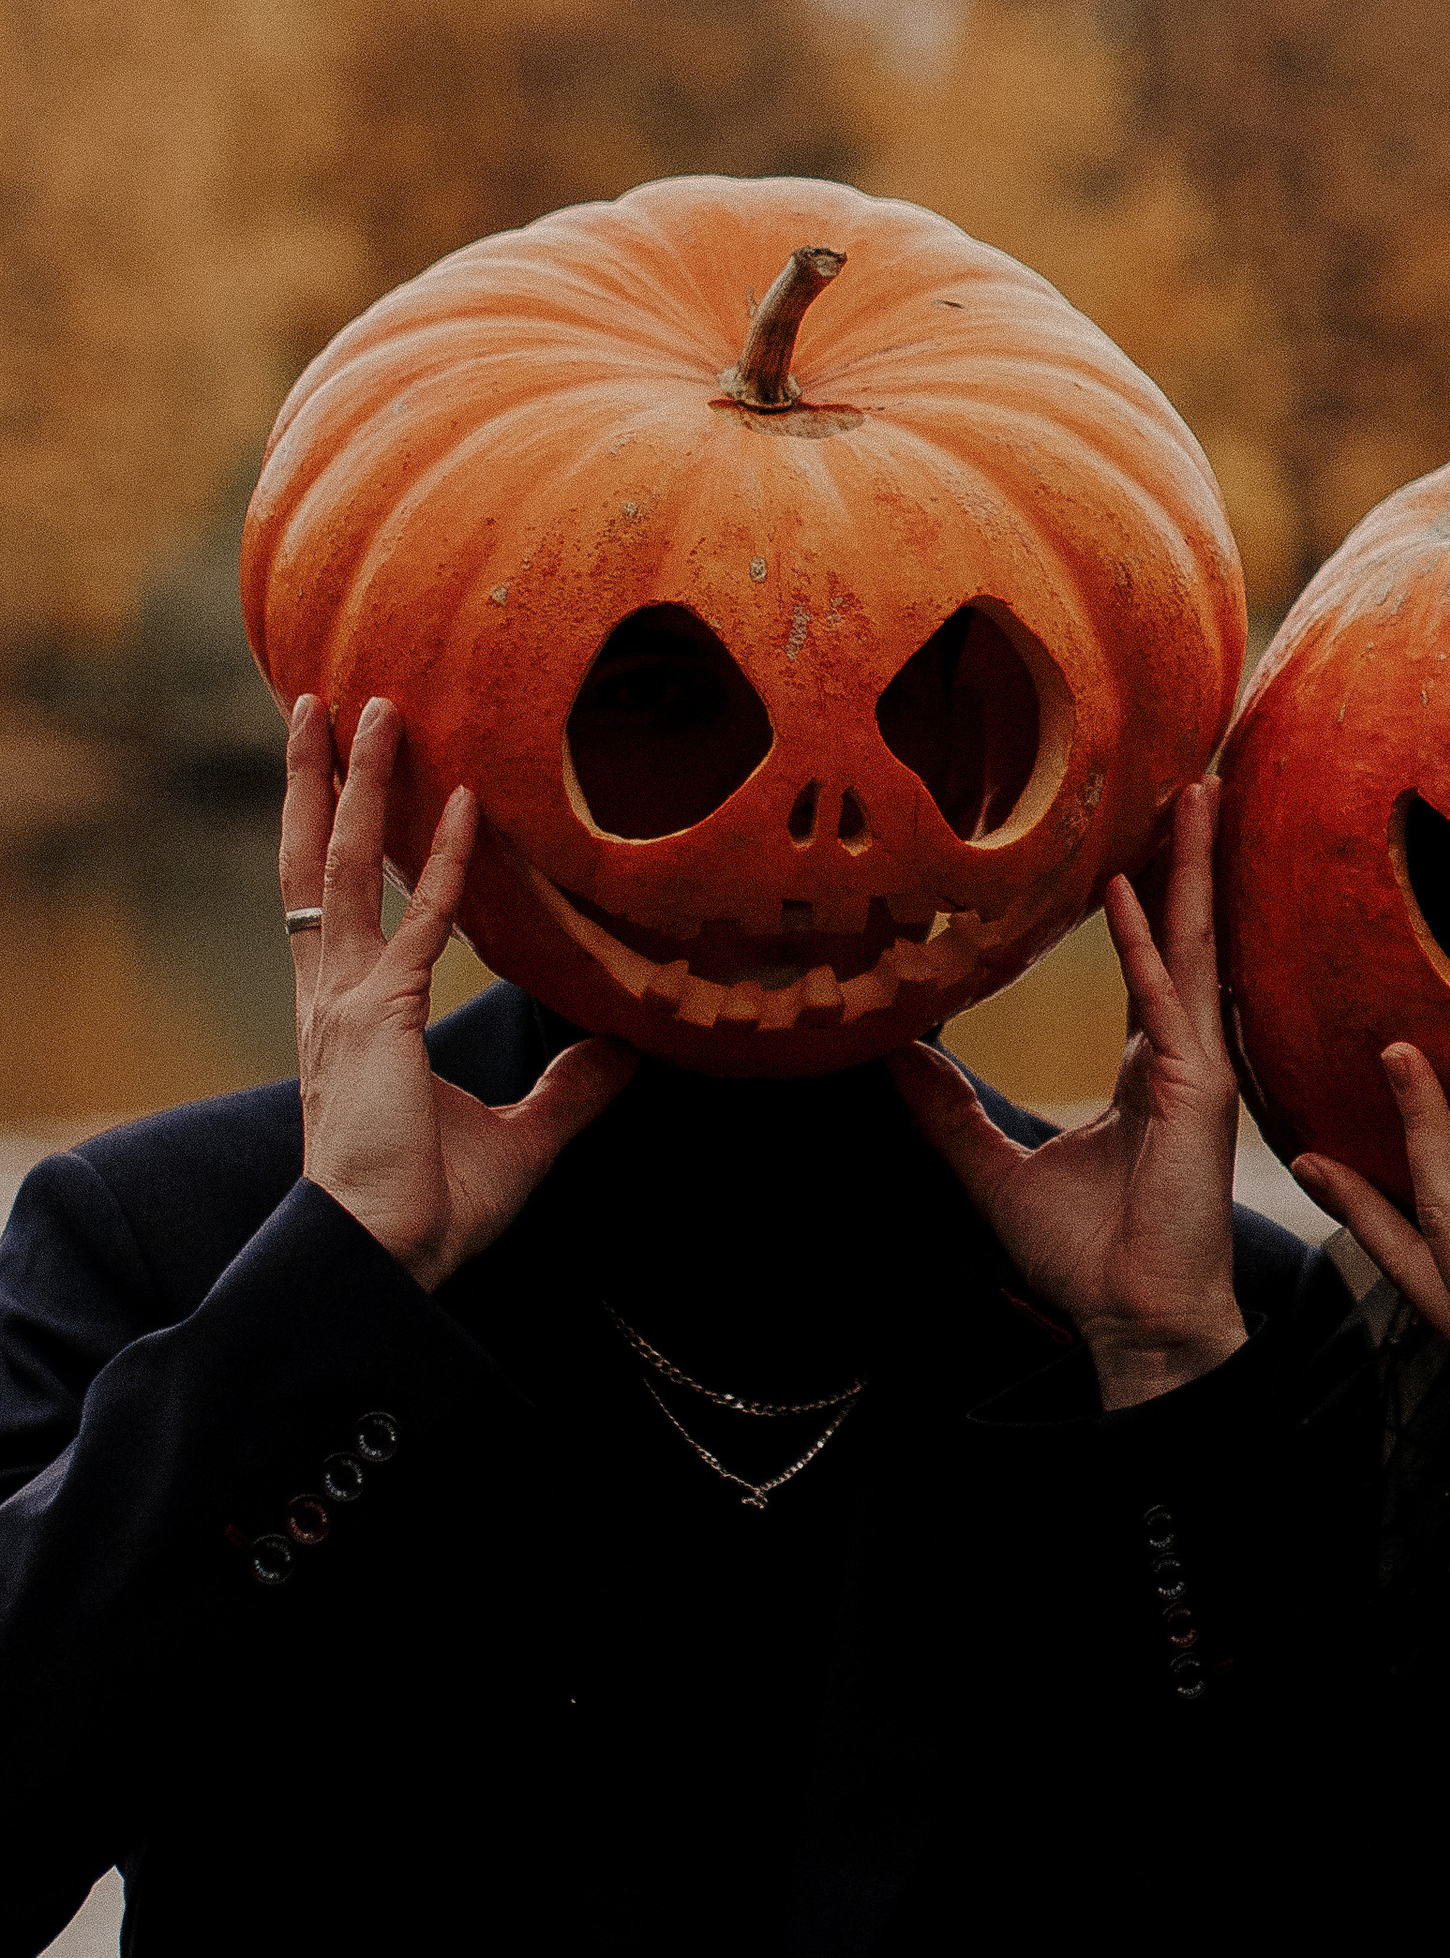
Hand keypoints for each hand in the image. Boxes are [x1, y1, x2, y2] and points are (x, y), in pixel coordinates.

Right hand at [286, 694, 635, 1290]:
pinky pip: (420, 925)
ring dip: (357, 781)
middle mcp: (333, 993)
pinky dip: (442, 862)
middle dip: (320, 775)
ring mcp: (346, 1002)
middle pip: (316, 859)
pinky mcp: (379, 1019)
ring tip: (366, 704)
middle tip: (328, 697)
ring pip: (341, 867)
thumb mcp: (522, 1137)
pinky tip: (463, 804)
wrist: (386, 1259)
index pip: (336, 897)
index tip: (341, 763)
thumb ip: (568, 1088)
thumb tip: (625, 1051)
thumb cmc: (430, 1210)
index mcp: (348, 1012)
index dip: (334, 827)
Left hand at [887, 780, 1246, 1408]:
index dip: (1149, 890)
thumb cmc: (1086, 1258)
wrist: (1136, 1323)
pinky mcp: (1198, 1092)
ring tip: (1199, 789)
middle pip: (1183, 928)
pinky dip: (1144, 945)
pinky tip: (1127, 888)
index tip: (1135, 827)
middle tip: (1191, 769)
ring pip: (1192, 944)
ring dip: (1195, 866)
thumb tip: (887, 1056)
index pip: (1150, 955)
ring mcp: (1196, 1066)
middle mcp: (1179, 1050)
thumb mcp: (995, 1169)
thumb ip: (947, 1110)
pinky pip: (1166, 1002)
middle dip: (1189, 851)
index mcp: (1148, 1063)